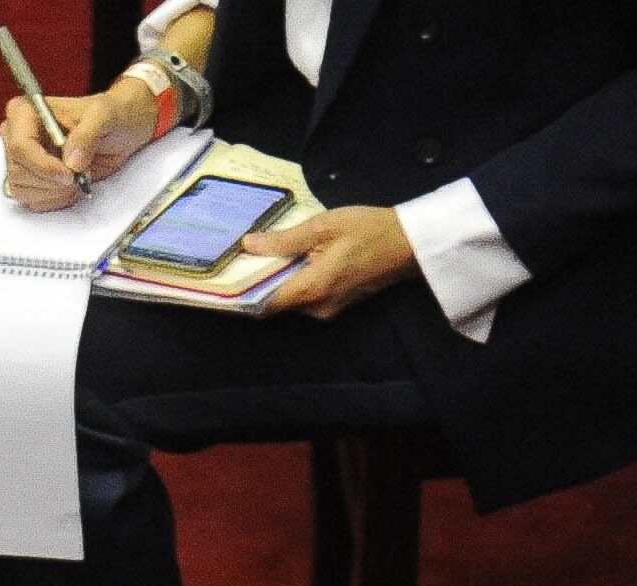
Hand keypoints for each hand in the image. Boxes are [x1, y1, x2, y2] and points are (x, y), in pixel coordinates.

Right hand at [1, 86, 156, 211]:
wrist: (119, 132)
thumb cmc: (109, 116)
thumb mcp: (105, 115)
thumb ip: (88, 134)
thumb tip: (71, 161)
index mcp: (26, 112)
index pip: (19, 146)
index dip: (42, 166)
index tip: (69, 174)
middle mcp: (17, 136)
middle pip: (18, 171)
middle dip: (52, 181)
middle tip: (80, 174)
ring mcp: (21, 160)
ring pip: (22, 189)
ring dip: (55, 192)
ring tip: (79, 177)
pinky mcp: (28, 180)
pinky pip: (31, 200)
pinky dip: (56, 199)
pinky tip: (72, 186)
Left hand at [245, 207, 419, 317]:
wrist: (412, 243)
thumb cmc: (370, 230)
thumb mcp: (324, 226)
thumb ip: (285, 240)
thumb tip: (249, 245)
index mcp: (311, 290)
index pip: (263, 306)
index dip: (241, 297)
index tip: (224, 282)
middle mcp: (317, 308)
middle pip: (275, 302)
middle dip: (259, 283)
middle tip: (241, 259)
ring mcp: (330, 309)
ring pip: (291, 299)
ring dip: (279, 280)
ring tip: (266, 254)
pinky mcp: (339, 303)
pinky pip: (308, 296)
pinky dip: (297, 281)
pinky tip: (293, 259)